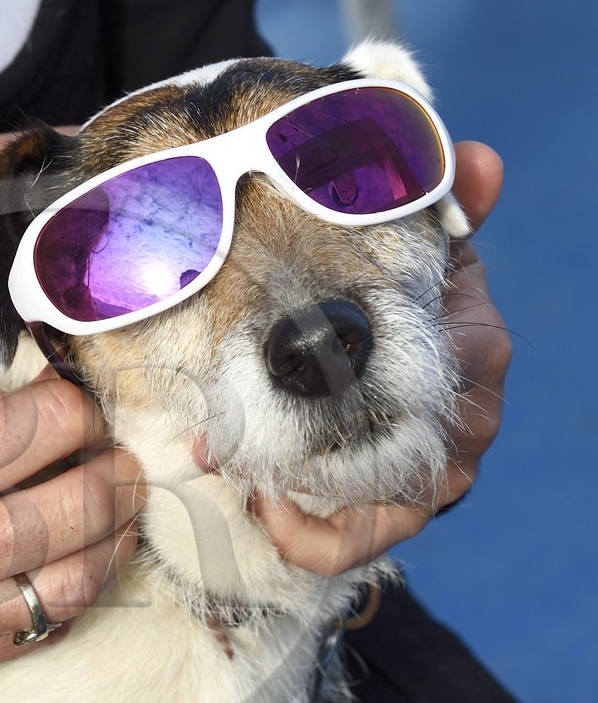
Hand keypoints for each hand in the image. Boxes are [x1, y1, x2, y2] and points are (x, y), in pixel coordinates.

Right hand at [0, 375, 143, 685]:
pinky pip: (48, 629)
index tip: (78, 404)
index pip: (49, 425)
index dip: (79, 406)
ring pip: (83, 577)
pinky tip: (76, 566)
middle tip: (115, 457)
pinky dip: (78, 592)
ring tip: (115, 512)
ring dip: (115, 537)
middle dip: (117, 470)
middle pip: (85, 503)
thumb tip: (50, 413)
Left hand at [252, 141, 509, 574]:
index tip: (279, 364)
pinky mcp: (395, 511)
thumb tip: (477, 159)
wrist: (408, 359)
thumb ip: (445, 203)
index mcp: (476, 349)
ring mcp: (431, 475)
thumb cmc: (416, 298)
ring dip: (301, 500)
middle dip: (309, 449)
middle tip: (225, 436)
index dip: (367, 372)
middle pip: (404, 450)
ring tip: (238, 471)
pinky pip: (358, 543)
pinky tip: (265, 506)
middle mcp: (463, 421)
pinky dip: (310, 537)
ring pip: (377, 507)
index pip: (453, 367)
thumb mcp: (426, 245)